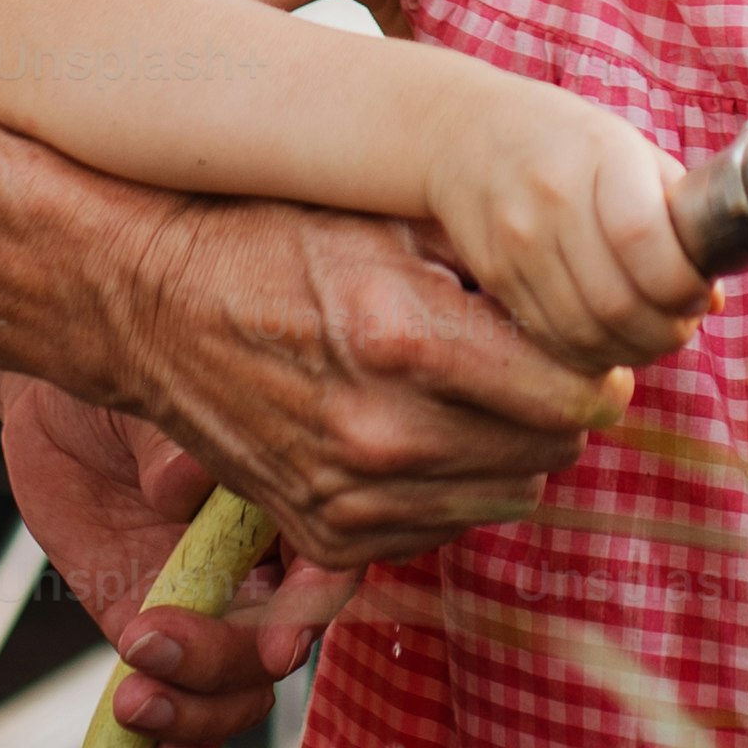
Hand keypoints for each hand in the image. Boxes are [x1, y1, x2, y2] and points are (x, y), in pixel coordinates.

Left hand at [0, 376, 349, 747]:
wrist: (59, 402)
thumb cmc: (123, 384)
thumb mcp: (143, 396)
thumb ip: (170, 438)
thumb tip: (178, 485)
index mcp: (286, 492)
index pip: (331, 553)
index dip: (316, 603)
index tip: (278, 638)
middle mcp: (262, 555)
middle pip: (286, 636)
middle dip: (227, 662)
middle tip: (151, 642)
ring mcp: (213, 602)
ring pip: (245, 683)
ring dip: (198, 708)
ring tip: (132, 696)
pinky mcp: (157, 630)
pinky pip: (189, 699)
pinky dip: (184, 737)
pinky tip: (155, 746)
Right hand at [88, 192, 628, 578]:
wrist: (149, 303)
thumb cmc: (271, 237)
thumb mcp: (386, 213)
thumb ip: (492, 251)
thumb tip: (597, 283)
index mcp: (405, 338)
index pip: (573, 392)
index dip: (598, 367)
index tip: (596, 346)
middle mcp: (381, 431)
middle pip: (551, 450)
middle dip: (560, 406)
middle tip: (540, 363)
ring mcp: (350, 495)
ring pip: (507, 496)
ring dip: (511, 449)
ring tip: (481, 392)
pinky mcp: (325, 534)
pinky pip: (442, 528)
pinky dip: (452, 485)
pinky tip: (425, 428)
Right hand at [421, 81, 710, 369]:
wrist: (467, 133)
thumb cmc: (568, 140)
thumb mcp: (631, 148)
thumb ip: (677, 210)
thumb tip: (716, 290)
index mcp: (598, 156)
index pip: (642, 239)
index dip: (682, 283)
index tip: (702, 291)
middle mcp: (551, 203)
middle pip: (617, 302)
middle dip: (667, 329)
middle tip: (685, 321)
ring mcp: (518, 246)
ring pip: (586, 334)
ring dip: (634, 350)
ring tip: (655, 333)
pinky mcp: (499, 279)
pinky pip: (553, 340)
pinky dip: (593, 355)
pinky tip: (613, 338)